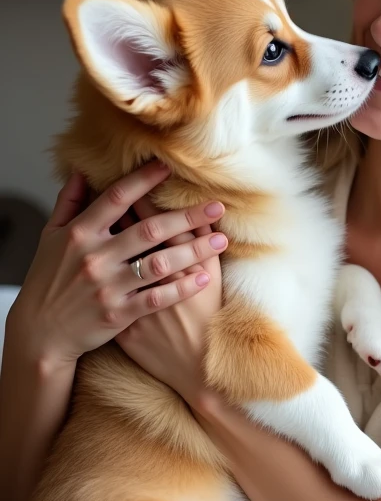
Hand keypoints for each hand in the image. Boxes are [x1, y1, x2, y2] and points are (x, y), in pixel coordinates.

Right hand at [7, 162, 227, 367]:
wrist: (39, 333)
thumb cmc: (47, 282)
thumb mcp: (50, 237)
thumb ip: (68, 203)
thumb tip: (80, 171)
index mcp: (80, 233)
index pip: (117, 198)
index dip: (144, 180)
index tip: (170, 168)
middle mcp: (95, 257)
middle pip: (149, 230)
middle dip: (187, 217)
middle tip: (217, 206)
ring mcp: (108, 287)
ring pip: (159, 263)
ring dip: (194, 251)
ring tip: (220, 241)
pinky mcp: (118, 314)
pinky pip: (157, 298)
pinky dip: (181, 288)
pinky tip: (203, 278)